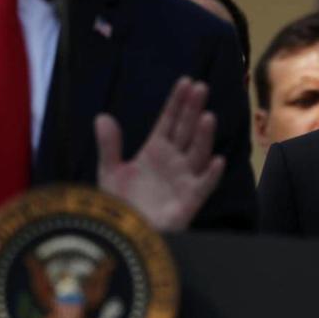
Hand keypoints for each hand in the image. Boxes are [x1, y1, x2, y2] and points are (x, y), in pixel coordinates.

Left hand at [96, 77, 224, 230]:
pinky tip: (216, 160)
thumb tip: (102, 116)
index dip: (177, 102)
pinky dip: (211, 175)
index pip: (169, 120)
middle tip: (200, 87)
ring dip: (203, 136)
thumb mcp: (110, 171)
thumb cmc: (120, 204)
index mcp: (156, 150)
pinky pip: (203, 186)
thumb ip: (109, 145)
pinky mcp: (189, 202)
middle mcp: (173, 161)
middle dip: (193, 109)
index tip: (185, 82)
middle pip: (186, 130)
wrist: (124, 235)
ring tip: (207, 116)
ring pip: (197, 153)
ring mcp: (183, 179)